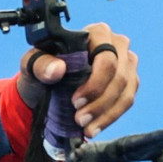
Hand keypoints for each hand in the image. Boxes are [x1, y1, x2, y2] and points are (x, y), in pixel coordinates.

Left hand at [17, 23, 138, 137]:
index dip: (95, 82)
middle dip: (100, 103)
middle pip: (120, 76)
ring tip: (87, 128)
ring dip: (107, 114)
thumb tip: (58, 69)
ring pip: (126, 92)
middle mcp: (117, 44)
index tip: (76, 101)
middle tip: (80, 120)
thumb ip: (41, 64)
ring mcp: (126, 64)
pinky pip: (127, 101)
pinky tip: (95, 127)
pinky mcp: (129, 82)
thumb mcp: (33, 64)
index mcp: (97, 33)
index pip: (107, 57)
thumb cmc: (43, 68)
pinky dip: (111, 117)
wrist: (47, 85)